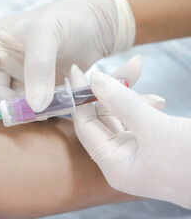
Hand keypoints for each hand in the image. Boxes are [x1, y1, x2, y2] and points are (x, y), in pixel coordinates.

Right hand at [0, 0, 134, 116]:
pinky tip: (52, 109)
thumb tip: (34, 106)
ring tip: (43, 112)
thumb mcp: (47, 34)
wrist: (99, 23)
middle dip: (8, 106)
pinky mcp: (41, 86)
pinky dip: (41, 110)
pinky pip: (34, 104)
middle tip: (25, 116)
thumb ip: (38, 68)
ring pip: (15, 101)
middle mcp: (5, 60)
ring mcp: (23, 75)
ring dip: (26, 111)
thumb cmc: (68, 17)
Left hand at [70, 55, 190, 207]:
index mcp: (114, 166)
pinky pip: (137, 121)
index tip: (76, 70)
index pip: (85, 126)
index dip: (79, 98)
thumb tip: (94, 79)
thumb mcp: (156, 128)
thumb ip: (122, 103)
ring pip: (121, 117)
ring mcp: (137, 154)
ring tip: (155, 96)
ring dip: (132, 99)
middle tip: (130, 67)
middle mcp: (121, 161)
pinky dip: (143, 107)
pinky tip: (158, 102)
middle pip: (102, 119)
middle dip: (112, 92)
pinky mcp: (152, 146)